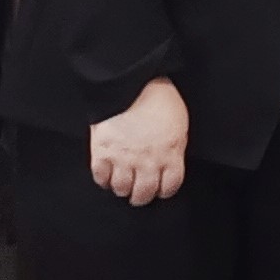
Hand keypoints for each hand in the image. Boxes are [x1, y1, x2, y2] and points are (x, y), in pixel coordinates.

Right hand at [87, 78, 191, 204]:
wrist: (131, 83)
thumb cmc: (158, 98)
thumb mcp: (179, 125)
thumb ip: (174, 148)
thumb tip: (170, 162)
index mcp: (170, 154)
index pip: (169, 186)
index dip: (164, 191)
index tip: (160, 189)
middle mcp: (147, 161)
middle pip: (144, 193)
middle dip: (142, 196)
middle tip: (139, 193)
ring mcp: (123, 159)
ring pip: (121, 189)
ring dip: (123, 188)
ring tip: (123, 184)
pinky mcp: (102, 152)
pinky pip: (100, 177)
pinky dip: (103, 180)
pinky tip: (107, 176)